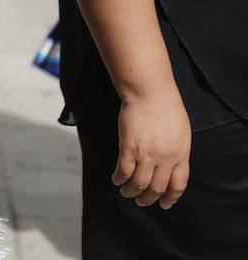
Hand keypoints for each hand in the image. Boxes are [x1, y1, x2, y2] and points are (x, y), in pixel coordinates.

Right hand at [113, 92, 190, 208]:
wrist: (150, 94)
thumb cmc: (167, 108)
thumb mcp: (181, 134)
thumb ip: (177, 152)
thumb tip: (169, 166)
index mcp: (181, 155)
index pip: (177, 185)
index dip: (170, 198)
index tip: (164, 204)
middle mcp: (165, 159)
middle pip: (157, 187)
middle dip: (148, 198)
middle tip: (142, 201)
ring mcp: (146, 154)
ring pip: (139, 183)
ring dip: (131, 191)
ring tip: (126, 193)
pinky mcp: (129, 147)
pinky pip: (124, 170)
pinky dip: (119, 178)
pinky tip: (116, 180)